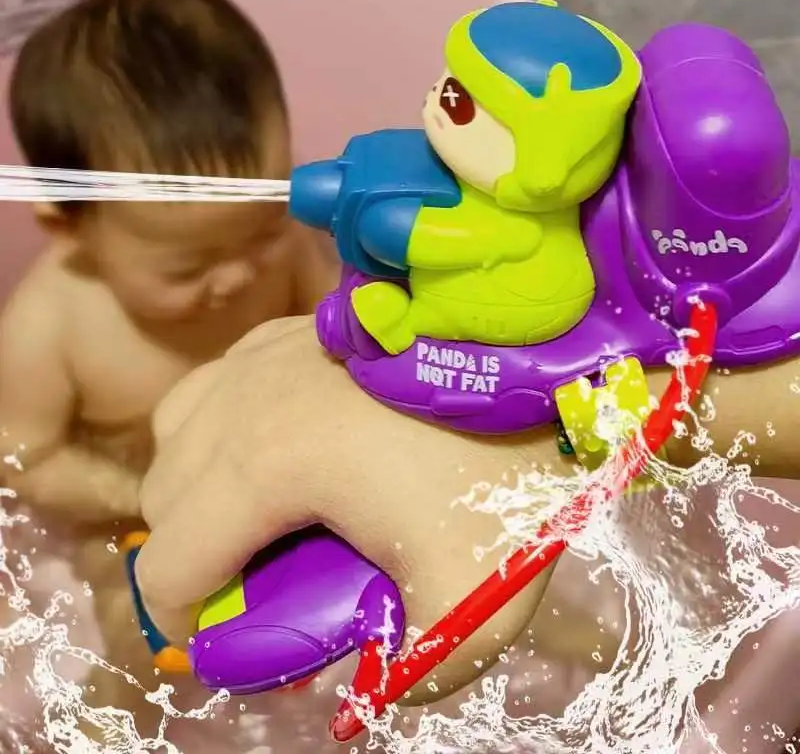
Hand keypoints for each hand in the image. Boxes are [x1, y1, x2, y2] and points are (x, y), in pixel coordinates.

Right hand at [133, 315, 564, 703]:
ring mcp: (261, 356)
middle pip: (162, 501)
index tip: (227, 637)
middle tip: (255, 579)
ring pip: (176, 433)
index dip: (182, 620)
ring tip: (255, 508)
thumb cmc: (496, 466)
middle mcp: (241, 403)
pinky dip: (218, 424)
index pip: (169, 565)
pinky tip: (271, 439)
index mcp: (264, 467)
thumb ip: (418, 670)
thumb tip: (369, 689)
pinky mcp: (286, 329)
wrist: (530, 357)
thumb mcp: (477, 597)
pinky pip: (216, 384)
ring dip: (195, 485)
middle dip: (193, 556)